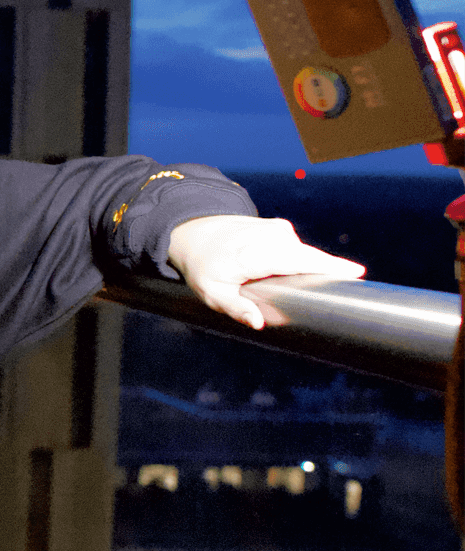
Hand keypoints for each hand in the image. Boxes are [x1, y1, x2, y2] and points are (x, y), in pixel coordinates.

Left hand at [166, 214, 365, 328]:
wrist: (194, 231)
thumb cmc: (204, 266)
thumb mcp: (212, 292)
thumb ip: (234, 308)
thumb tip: (258, 322)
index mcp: (257, 254)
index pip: (300, 260)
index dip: (330, 267)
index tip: (357, 274)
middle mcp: (272, 237)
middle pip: (311, 258)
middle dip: (330, 272)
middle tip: (348, 287)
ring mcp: (278, 230)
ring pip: (305, 255)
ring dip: (311, 270)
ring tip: (309, 285)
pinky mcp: (282, 228)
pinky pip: (300, 249)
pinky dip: (303, 261)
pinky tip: (301, 275)